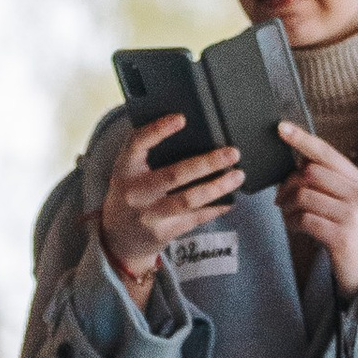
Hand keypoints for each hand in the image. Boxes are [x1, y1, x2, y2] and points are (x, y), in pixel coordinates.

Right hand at [97, 115, 242, 292]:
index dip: (158, 130)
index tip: (181, 119)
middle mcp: (134, 192)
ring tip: (238, 176)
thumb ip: (149, 156)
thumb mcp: (129, 173)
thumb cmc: (131, 195)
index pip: (137, 143)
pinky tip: (230, 199)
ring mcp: (149, 215)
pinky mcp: (163, 233)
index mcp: (125, 169)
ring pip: (189, 199)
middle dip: (207, 163)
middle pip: (174, 174)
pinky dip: (216, 208)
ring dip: (218, 187)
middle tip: (232, 153)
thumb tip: (194, 136)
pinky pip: (195, 218)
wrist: (118, 238)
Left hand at [279, 122, 357, 298]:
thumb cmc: (350, 231)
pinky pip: (304, 220)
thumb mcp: (348, 202)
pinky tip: (295, 228)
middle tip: (280, 198)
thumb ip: (330, 182)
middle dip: (287, 185)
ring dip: (287, 207)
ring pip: (303, 196)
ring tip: (289, 216)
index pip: (327, 154)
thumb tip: (298, 162)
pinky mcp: (340, 237)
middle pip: (310, 174)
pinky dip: (292, 223)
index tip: (281, 128)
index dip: (302, 139)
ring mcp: (352, 216)